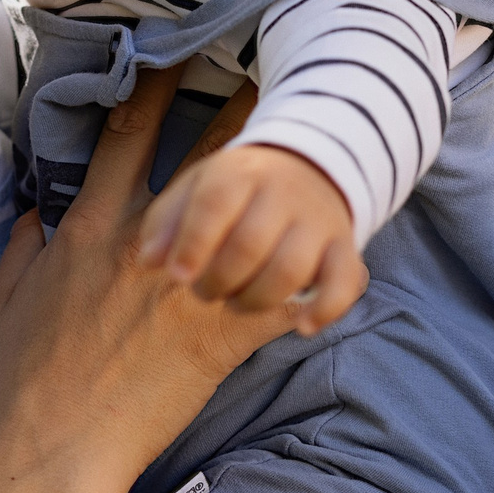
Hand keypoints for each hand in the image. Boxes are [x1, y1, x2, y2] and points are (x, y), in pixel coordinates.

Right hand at [0, 70, 305, 492]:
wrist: (53, 449)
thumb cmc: (21, 380)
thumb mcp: (4, 300)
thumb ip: (19, 247)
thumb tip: (30, 214)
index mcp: (93, 227)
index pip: (126, 134)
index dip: (154, 84)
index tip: (175, 50)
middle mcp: (150, 245)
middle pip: (206, 157)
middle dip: (240, 108)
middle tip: (272, 69)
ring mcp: (193, 289)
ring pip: (256, 215)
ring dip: (289, 178)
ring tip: (319, 145)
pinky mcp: (224, 336)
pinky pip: (282, 292)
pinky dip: (310, 273)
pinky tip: (338, 250)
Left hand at [137, 143, 365, 328]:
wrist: (309, 166)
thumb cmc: (235, 190)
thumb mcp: (194, 191)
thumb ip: (165, 223)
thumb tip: (150, 261)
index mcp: (239, 172)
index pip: (215, 203)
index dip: (194, 243)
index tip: (178, 275)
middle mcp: (283, 192)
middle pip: (250, 243)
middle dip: (219, 280)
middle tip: (204, 291)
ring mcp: (317, 221)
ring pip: (291, 269)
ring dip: (256, 299)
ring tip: (236, 303)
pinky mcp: (344, 248)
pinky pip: (344, 283)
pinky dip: (325, 309)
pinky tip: (302, 326)